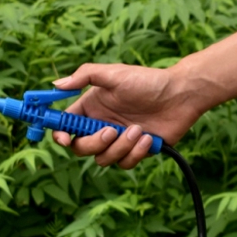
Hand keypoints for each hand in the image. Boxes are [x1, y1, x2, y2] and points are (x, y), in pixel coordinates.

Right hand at [51, 63, 201, 168]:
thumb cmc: (147, 81)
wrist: (181, 95)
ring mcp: (119, 141)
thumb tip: (56, 84)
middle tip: (112, 130)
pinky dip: (136, 153)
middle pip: (82, 148)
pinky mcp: (137, 151)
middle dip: (95, 143)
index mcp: (92, 108)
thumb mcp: (114, 74)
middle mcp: (102, 125)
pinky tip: (149, 138)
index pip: (67, 127)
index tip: (64, 138)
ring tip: (139, 129)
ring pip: (104, 159)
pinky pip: (126, 163)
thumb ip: (84, 76)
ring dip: (121, 147)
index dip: (61, 135)